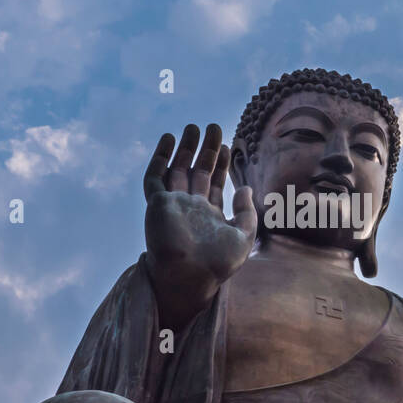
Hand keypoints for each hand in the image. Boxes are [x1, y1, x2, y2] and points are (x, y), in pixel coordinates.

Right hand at [143, 124, 256, 329]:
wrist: (190, 276)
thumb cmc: (217, 263)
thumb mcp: (244, 236)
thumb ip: (248, 212)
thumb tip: (245, 188)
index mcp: (210, 215)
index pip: (215, 183)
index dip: (222, 164)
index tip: (229, 145)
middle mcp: (191, 207)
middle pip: (198, 171)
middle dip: (206, 149)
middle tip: (213, 126)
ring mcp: (173, 205)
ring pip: (177, 170)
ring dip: (184, 148)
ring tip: (192, 126)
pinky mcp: (157, 204)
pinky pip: (155, 178)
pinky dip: (160, 158)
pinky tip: (167, 139)